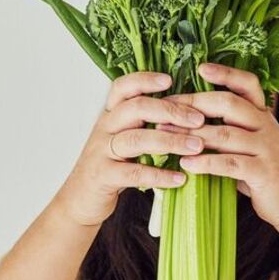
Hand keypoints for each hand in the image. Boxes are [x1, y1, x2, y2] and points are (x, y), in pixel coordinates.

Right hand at [54, 71, 205, 226]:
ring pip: (136, 139)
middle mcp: (105, 128)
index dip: (144, 80)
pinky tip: (180, 178)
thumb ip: (144, 124)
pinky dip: (160, 175)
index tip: (170, 80)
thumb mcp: (123, 139)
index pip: (123, 87)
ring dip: (171, 141)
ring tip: (196, 147)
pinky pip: (134, 173)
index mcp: (111, 115)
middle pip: (135, 108)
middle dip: (170, 111)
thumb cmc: (110, 165)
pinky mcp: (104, 176)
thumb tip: (184, 112)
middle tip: (198, 119)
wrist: (80, 199)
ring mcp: (102, 152)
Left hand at [160, 63, 278, 229]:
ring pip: (225, 134)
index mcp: (263, 116)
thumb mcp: (252, 146)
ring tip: (164, 136)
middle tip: (165, 109)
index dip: (226, 74)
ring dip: (191, 134)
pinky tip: (186, 165)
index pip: (247, 85)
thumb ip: (230, 132)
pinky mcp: (264, 172)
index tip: (200, 68)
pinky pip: (231, 163)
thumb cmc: (265, 174)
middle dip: (194, 104)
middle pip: (229, 104)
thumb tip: (188, 124)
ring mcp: (267, 148)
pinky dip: (206, 162)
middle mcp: (267, 126)